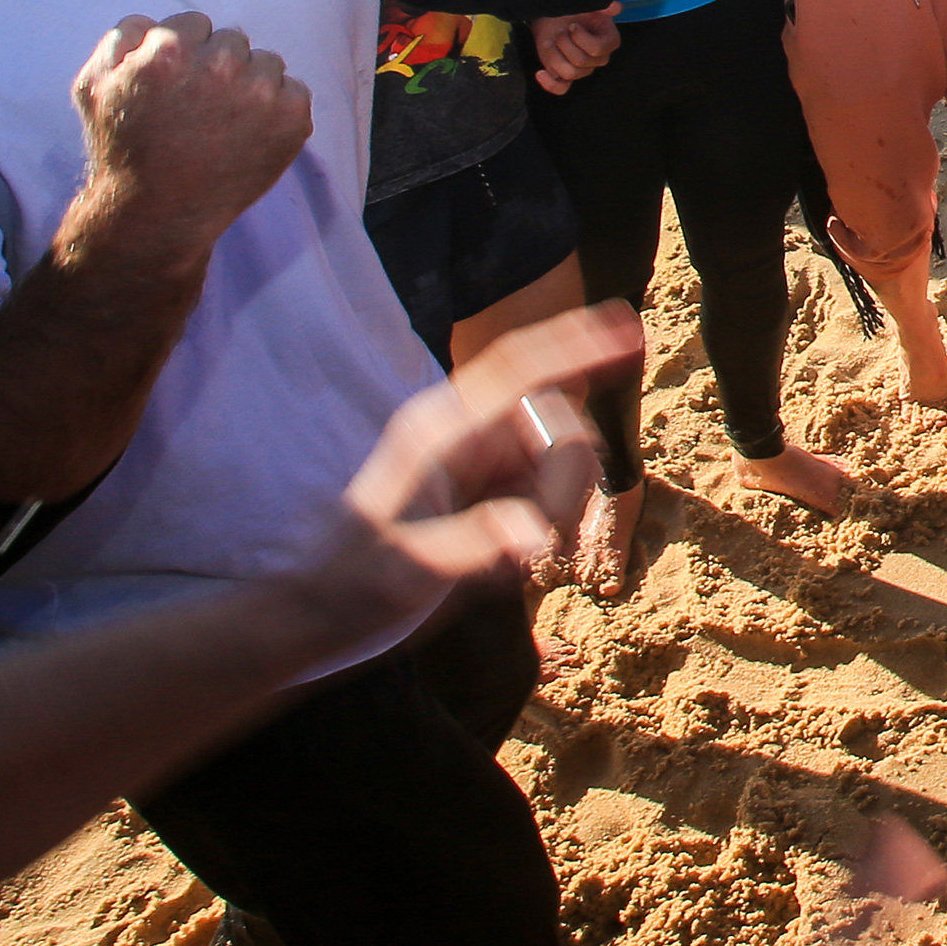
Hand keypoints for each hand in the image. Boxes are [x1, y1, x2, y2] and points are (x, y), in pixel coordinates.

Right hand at [66, 14, 312, 260]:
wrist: (157, 212)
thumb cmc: (123, 148)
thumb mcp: (92, 85)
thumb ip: (121, 38)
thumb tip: (154, 20)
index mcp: (170, 50)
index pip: (195, 24)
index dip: (183, 54)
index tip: (176, 84)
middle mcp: (220, 66)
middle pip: (232, 40)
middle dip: (217, 66)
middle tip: (198, 107)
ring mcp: (260, 93)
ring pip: (266, 62)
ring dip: (250, 84)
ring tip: (222, 123)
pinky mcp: (291, 119)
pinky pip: (294, 90)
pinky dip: (278, 109)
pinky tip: (248, 134)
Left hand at [288, 304, 646, 643]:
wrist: (318, 616)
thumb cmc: (350, 589)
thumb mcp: (409, 573)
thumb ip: (475, 547)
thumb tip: (536, 537)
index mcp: (441, 433)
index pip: (518, 370)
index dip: (575, 344)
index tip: (628, 329)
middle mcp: (464, 436)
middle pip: (555, 426)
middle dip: (568, 483)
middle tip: (546, 548)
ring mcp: (476, 462)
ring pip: (557, 461)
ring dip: (559, 509)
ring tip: (518, 569)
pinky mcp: (485, 491)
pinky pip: (544, 491)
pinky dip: (547, 524)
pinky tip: (513, 566)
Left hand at [529, 8, 622, 95]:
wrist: (554, 16)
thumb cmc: (574, 10)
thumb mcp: (587, 5)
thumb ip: (602, 6)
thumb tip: (614, 7)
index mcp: (609, 42)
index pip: (597, 49)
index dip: (580, 38)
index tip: (572, 26)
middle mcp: (599, 59)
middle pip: (581, 61)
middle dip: (564, 44)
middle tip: (559, 32)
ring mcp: (582, 69)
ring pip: (569, 73)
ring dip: (554, 56)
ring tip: (549, 42)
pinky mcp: (564, 75)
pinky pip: (561, 88)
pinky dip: (550, 83)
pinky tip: (540, 73)